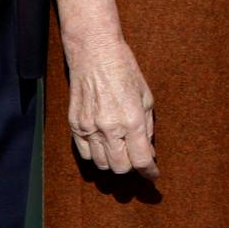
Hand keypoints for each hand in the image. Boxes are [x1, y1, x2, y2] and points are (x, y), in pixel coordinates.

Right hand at [65, 34, 157, 178]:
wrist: (94, 53)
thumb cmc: (124, 70)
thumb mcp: (145, 96)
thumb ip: (148, 126)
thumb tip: (149, 150)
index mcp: (131, 120)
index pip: (141, 160)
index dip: (149, 172)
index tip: (153, 175)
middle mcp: (109, 128)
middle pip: (121, 167)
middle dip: (132, 166)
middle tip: (136, 158)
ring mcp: (89, 128)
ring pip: (102, 164)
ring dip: (114, 161)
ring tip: (120, 150)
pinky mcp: (75, 125)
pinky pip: (85, 154)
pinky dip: (96, 155)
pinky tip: (104, 145)